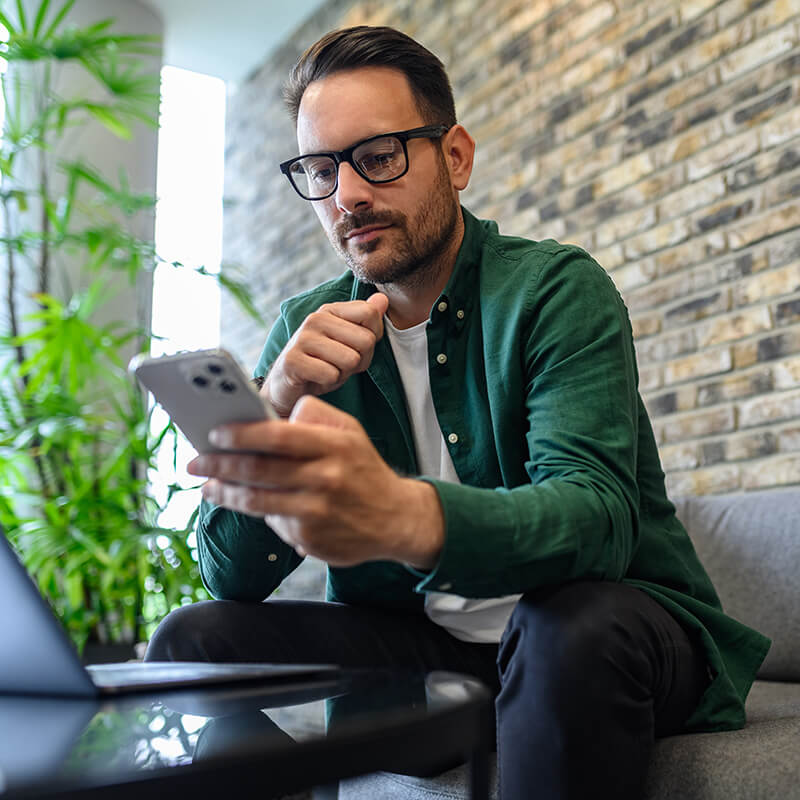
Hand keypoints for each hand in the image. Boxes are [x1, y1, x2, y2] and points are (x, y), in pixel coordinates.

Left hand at [187, 395, 444, 568]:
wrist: (395, 519)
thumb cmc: (363, 468)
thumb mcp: (350, 432)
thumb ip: (313, 416)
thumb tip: (268, 415)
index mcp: (334, 447)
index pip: (278, 437)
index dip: (241, 434)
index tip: (214, 433)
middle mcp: (325, 480)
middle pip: (258, 471)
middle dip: (218, 464)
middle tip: (193, 461)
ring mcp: (316, 513)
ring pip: (256, 501)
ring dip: (224, 492)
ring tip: (207, 485)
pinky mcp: (310, 540)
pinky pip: (272, 522)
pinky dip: (256, 511)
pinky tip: (247, 502)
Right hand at [264, 293, 388, 415]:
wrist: (287, 386)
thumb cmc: (322, 363)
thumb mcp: (348, 341)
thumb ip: (366, 320)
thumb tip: (383, 299)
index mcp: (330, 310)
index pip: (370, 313)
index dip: (372, 338)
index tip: (355, 347)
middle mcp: (315, 319)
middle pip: (366, 340)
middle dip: (359, 361)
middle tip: (340, 365)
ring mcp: (302, 338)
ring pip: (351, 360)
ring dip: (343, 373)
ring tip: (327, 371)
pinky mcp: (292, 360)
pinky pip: (331, 375)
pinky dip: (328, 383)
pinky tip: (315, 379)